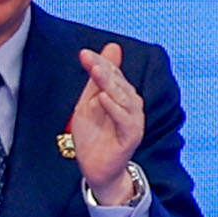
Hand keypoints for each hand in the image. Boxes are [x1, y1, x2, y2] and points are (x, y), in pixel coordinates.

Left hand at [69, 43, 144, 202]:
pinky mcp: (131, 137)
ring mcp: (133, 121)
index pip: (113, 74)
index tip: (84, 54)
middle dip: (104, 70)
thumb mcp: (89, 102)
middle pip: (118, 83)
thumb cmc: (94, 136)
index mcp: (121, 96)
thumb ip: (95, 78)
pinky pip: (125, 120)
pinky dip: (115, 108)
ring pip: (124, 99)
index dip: (100, 63)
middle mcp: (131, 106)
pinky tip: (103, 98)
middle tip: (89, 59)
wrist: (96, 169)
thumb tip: (110, 47)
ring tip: (96, 72)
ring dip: (110, 84)